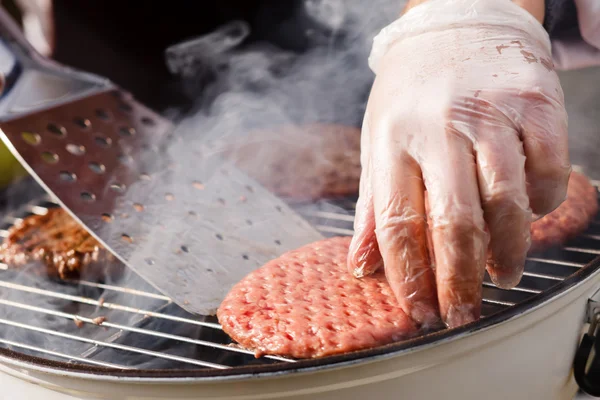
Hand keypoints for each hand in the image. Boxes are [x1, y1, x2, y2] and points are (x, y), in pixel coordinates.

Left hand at [348, 0, 569, 327]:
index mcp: (392, 141)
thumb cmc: (412, 93)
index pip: (396, 222)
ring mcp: (490, 114)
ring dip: (507, 250)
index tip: (419, 311)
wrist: (458, 25)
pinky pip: (548, 169)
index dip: (408, 275)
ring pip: (505, 201)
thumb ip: (372, 205)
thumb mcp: (377, 141)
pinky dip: (543, 204)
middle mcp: (439, 128)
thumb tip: (362, 266)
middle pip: (453, 222)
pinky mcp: (535, 103)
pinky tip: (529, 216)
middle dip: (460, 280)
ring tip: (502, 274)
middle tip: (464, 313)